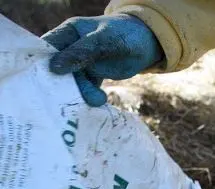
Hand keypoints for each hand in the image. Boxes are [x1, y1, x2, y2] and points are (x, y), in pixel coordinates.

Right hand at [43, 14, 163, 106]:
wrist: (145, 44)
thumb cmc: (124, 35)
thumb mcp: (104, 41)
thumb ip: (82, 52)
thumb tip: (55, 68)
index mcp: (68, 33)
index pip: (47, 48)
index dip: (41, 65)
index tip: (43, 83)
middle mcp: (70, 48)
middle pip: (58, 69)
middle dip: (62, 85)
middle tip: (71, 100)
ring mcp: (79, 63)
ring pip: (73, 82)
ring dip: (82, 93)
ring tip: (99, 99)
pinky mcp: (91, 77)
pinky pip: (85, 89)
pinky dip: (90, 97)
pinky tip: (99, 102)